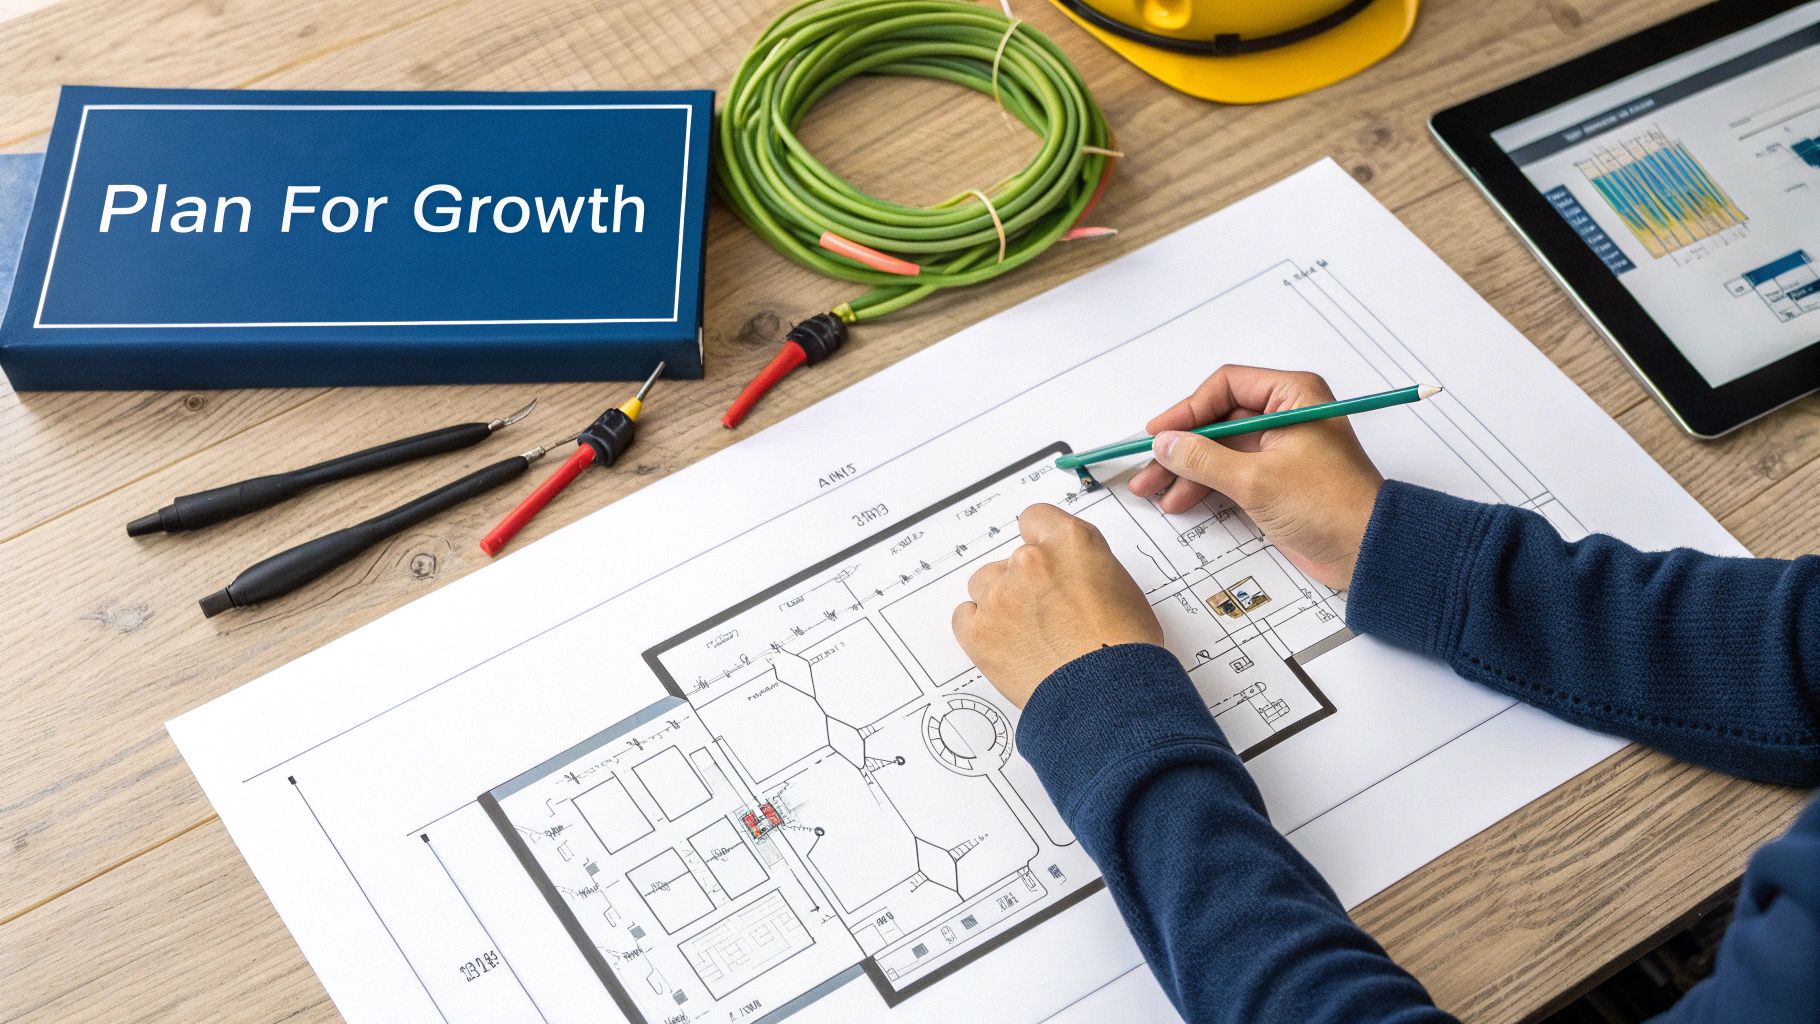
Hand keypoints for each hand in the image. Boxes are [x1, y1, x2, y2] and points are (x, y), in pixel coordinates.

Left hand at [952, 504, 1162, 707]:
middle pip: (1009, 559)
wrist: (1108, 694)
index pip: (1035, 519)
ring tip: (1028, 634)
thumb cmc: (1124, 648)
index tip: (1042, 558)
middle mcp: (1030, 561)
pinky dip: (979, 629)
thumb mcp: (1119, 585)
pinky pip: (964, 617)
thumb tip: (1067, 577)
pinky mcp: (979, 631)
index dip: (1039, 541)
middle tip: (1046, 613)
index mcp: (1070, 542)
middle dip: (1023, 582)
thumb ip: (1083, 567)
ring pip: (984, 585)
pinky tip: (1005, 645)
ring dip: (1000, 603)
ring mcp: (1000, 595)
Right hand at [1128, 365, 1383, 590]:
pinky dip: (1204, 485)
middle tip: (1147, 468)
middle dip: (1180, 446)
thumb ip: (1203, 458)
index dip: (1187, 410)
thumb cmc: (1329, 506)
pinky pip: (1229, 473)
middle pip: (1217, 420)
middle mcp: (1285, 416)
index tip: (1158, 433)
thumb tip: (1164, 443)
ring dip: (1186, 469)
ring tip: (1154, 491)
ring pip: (1219, 449)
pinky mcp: (1275, 479)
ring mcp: (1279, 449)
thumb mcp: (1256, 479)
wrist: (1367, 552)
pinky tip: (1179, 500)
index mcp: (1292, 397)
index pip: (1226, 388)